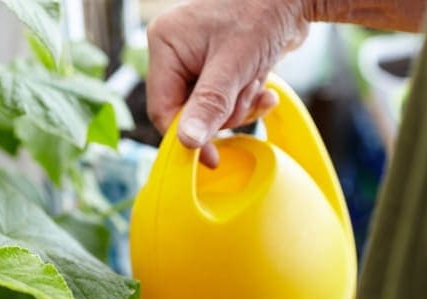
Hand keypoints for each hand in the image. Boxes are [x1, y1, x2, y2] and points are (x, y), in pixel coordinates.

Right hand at [146, 0, 308, 165]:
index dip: (185, 136)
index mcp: (165, 44)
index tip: (208, 158)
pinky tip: (263, 87)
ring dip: (238, 104)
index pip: (163, 108)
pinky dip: (244, 98)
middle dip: (223, 112)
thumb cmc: (263, 13)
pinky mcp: (215, 65)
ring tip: (258, 81)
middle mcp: (174, 52)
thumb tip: (188, 142)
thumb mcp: (234, 64)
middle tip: (247, 95)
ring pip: (208, 109)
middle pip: (187, 111)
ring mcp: (194, 58)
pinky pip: (223, 99)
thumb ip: (209, 104)